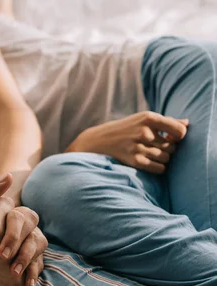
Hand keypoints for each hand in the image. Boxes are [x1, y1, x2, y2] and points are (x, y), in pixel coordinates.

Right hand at [67, 111, 188, 173]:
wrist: (97, 141)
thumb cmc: (124, 129)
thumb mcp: (142, 120)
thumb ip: (166, 122)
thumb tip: (187, 124)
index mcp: (148, 117)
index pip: (179, 130)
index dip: (180, 136)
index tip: (173, 138)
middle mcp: (144, 131)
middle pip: (172, 146)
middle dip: (168, 149)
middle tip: (156, 147)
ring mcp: (138, 146)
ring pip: (166, 158)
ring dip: (162, 158)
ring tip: (150, 154)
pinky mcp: (134, 160)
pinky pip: (159, 168)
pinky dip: (158, 167)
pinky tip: (149, 163)